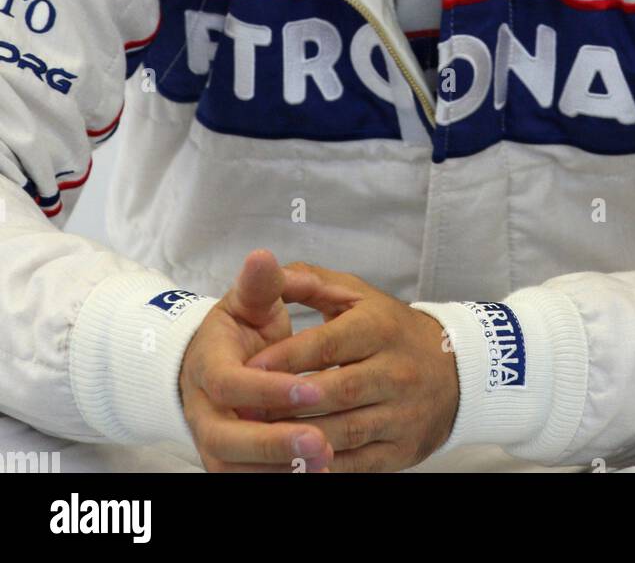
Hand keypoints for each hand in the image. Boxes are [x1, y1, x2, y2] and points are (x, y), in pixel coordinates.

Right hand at [178, 248, 337, 472]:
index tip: (309, 387)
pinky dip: (280, 479)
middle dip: (275, 444)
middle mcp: (203, 413)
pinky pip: (250, 481)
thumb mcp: (246, 302)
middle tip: (321, 443)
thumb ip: (260, 283)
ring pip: (238, 469)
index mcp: (207, 368)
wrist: (210, 366)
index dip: (267, 390)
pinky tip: (319, 474)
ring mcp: (213, 445)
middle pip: (228, 440)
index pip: (229, 385)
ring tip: (327, 462)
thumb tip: (263, 256)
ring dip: (281, 470)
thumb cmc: (237, 331)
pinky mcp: (228, 466)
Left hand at [240, 261, 460, 472]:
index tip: (248, 368)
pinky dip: (323, 466)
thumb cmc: (390, 329)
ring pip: (344, 431)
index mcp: (380, 328)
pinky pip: (357, 463)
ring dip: (300, 437)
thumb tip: (268, 268)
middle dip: (287, 403)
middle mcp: (395, 371)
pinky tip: (294, 462)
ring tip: (260, 438)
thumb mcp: (358, 295)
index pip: (328, 345)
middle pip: (336, 391)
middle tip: (243, 410)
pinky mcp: (401, 451)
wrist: (455, 371)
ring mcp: (401, 414)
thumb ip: (310, 282)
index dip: (286, 358)